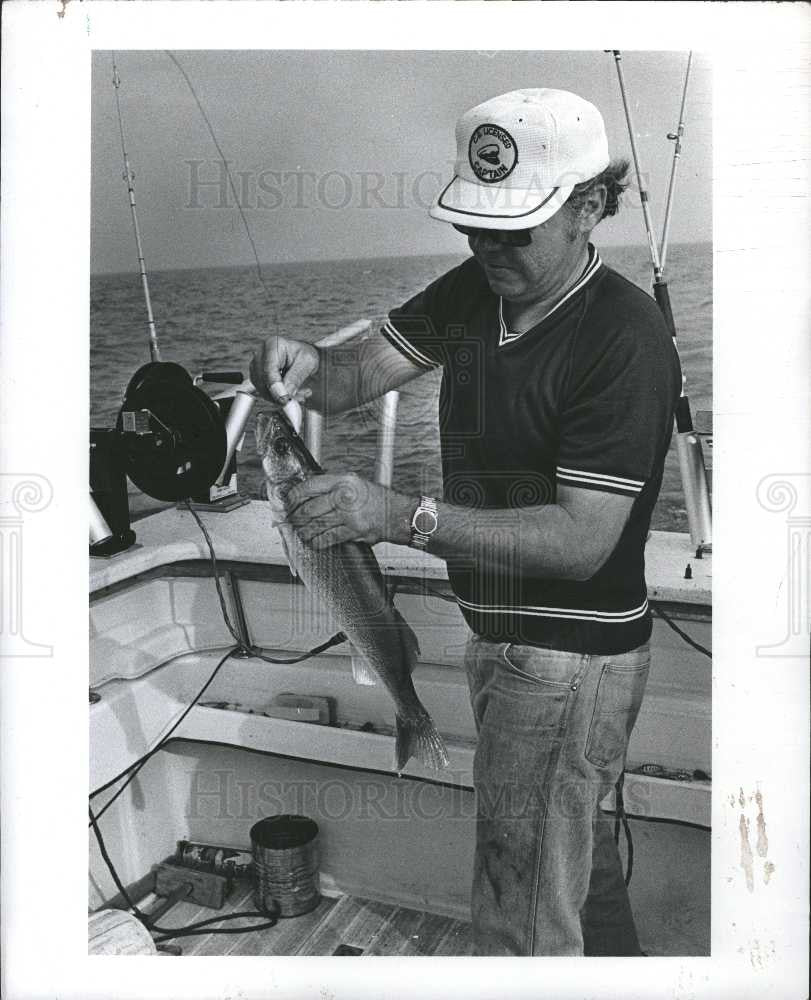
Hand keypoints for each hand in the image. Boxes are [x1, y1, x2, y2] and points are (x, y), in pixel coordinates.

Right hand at [250, 336, 318, 404]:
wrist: (302, 358)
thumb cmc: (305, 355)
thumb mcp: (307, 363)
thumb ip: (295, 378)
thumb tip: (285, 394)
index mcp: (273, 345)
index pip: (268, 369)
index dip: (275, 387)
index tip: (284, 399)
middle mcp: (260, 354)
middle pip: (262, 380)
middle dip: (278, 395)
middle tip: (295, 399)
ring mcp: (256, 365)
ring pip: (261, 389)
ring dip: (280, 397)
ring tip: (298, 395)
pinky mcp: (257, 377)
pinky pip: (263, 392)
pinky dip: (277, 398)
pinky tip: (291, 394)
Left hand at [285, 473, 413, 548]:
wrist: (396, 514)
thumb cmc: (374, 498)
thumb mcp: (354, 482)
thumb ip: (332, 485)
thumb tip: (306, 491)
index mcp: (343, 481)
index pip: (310, 486)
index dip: (294, 495)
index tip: (287, 501)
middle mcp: (345, 496)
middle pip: (309, 508)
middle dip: (295, 517)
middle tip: (289, 520)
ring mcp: (349, 515)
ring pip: (315, 525)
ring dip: (303, 531)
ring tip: (299, 532)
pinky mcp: (353, 531)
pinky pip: (327, 539)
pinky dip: (316, 542)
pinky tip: (312, 541)